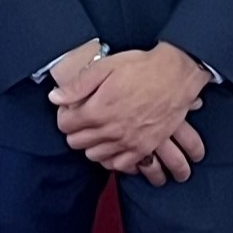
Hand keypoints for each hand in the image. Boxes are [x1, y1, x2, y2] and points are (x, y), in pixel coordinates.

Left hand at [54, 43, 208, 179]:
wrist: (177, 75)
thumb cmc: (142, 68)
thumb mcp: (106, 67)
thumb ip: (78, 85)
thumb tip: (55, 97)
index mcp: (98, 110)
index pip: (65, 125)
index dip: (65, 115)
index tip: (71, 108)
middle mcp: (111, 130)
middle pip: (77, 142)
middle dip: (75, 130)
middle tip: (83, 117)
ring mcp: (129, 142)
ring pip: (95, 156)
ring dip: (92, 144)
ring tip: (98, 129)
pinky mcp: (145, 148)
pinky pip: (119, 165)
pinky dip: (112, 157)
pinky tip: (113, 144)